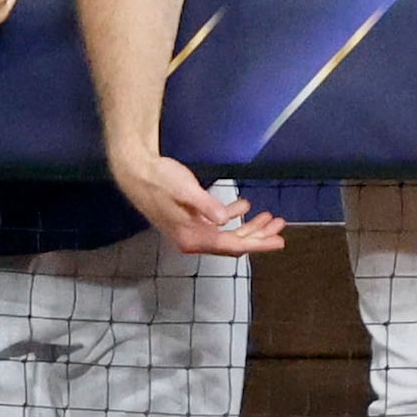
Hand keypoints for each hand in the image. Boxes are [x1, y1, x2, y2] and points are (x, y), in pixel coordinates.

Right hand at [110, 148, 286, 255]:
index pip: (233, 246)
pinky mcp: (190, 221)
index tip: (279, 241)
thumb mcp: (186, 191)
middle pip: (234, 243)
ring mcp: (191, 231)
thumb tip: (225, 220)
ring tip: (270, 216)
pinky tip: (244, 205)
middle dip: (259, 235)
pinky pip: (218, 225)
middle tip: (280, 226)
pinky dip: (233, 216)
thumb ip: (206, 206)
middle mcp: (193, 240)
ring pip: (228, 234)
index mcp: (193, 238)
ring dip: (249, 226)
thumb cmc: (160, 179)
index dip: (259, 243)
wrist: (136, 171)